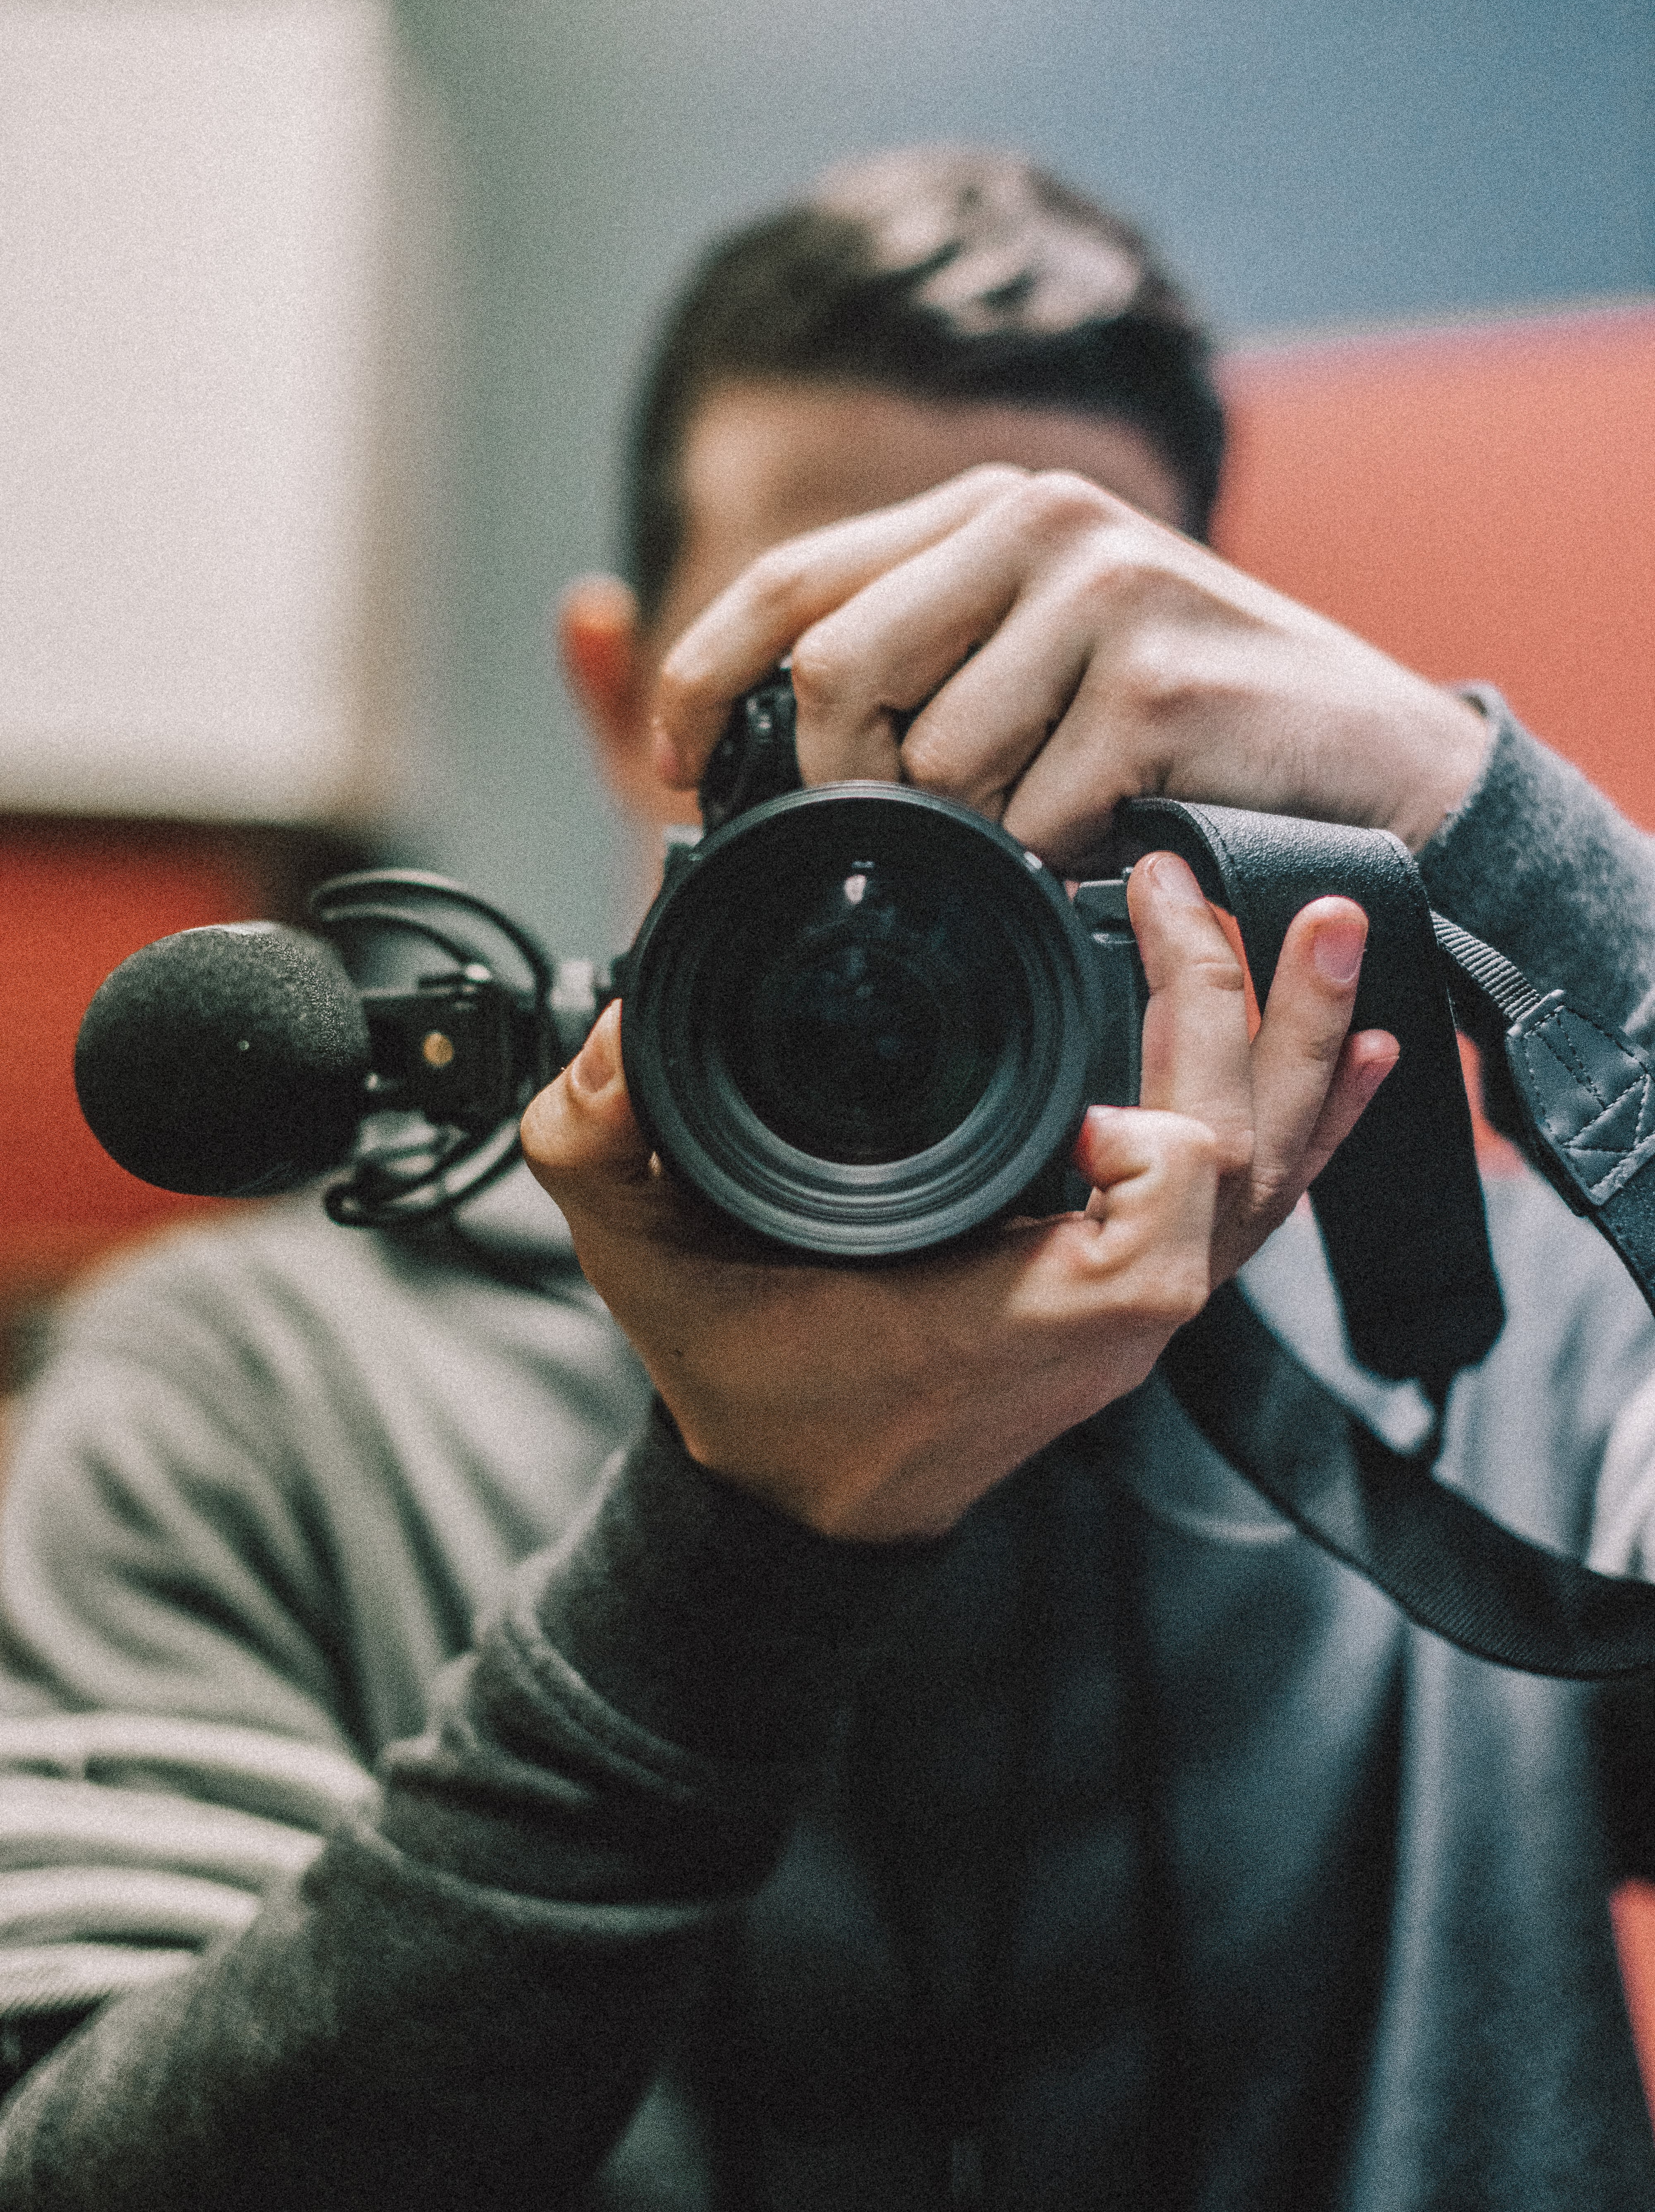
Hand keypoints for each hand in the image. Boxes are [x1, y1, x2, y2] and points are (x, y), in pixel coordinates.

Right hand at [521, 852, 1395, 1542]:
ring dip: (1299, 1043)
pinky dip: (1319, 1127)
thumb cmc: (750, 1385)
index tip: (1082, 1087)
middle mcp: (1109, 1310)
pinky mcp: (1142, 1297)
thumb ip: (601, 1142)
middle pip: (1237, 1156)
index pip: (1159, 1212)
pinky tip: (1361, 1052)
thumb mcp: (645, 1265)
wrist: (801, 1507)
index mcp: (1018, 1308)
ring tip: (1328, 923)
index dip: (1149, 1130)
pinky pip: (1262, 1206)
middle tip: (1179, 886)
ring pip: (1270, 1171)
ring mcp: (1142, 1310)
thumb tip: (614, 1032)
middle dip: (1231, 1011)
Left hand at [649, 468, 1488, 869]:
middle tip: (881, 837)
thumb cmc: (1185, 725)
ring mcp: (1104, 592)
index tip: (679, 762)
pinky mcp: (1156, 684)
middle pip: (839, 667)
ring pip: (936, 759)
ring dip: (972, 830)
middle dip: (837, 779)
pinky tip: (1111, 833)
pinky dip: (1052, 858)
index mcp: (987, 509)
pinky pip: (1032, 815)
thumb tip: (760, 740)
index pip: (790, 579)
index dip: (704, 677)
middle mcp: (1038, 522)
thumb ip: (920, 665)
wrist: (1372, 756)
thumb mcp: (1040, 658)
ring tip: (1049, 818)